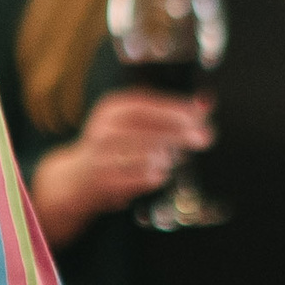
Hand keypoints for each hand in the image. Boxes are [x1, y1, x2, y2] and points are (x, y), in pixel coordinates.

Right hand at [29, 89, 214, 244]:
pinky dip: (157, 175)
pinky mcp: (106, 181)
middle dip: (180, 133)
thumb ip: (168, 112)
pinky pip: (143, 177)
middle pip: (147, 129)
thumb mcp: (133, 122)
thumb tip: (207, 103)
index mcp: (111, 109)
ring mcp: (102, 157)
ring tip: (176, 157)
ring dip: (168, 156)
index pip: (145, 105)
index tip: (200, 113)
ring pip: (147, 154)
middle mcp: (103, 130)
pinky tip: (161, 172)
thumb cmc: (114, 146)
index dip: (174, 109)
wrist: (77, 178)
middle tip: (205, 137)